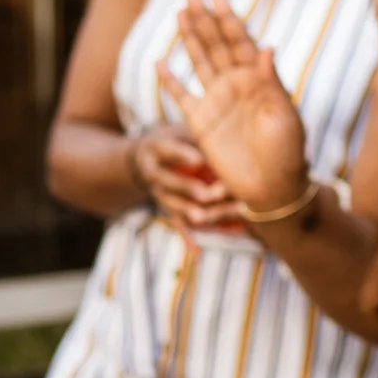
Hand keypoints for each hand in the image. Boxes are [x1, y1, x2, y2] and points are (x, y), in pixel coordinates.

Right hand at [128, 125, 242, 231]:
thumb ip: (200, 139)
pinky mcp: (168, 209)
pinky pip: (180, 223)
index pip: (168, 151)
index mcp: (157, 149)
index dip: (182, 155)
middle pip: (167, 182)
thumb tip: (230, 142)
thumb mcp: (183, 132)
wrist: (146, 160)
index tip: (199, 161)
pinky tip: (207, 245)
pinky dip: (194, 234)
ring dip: (191, 213)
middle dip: (188, 189)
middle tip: (211, 195)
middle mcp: (154, 174)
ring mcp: (159, 194)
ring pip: (173, 206)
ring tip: (206, 218)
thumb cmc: (177, 140)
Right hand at [158, 0, 309, 216]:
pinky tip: (160, 61)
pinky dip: (170, 80)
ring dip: (190, 37)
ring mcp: (217, 102)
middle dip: (205, 18)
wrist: (273, 188)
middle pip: (217, 44)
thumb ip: (271, 82)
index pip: (241, 42)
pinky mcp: (200, 122)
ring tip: (180, 12)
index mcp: (258, 80)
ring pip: (200, 61)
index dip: (229, 19)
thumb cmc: (287, 153)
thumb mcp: (284, 116)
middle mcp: (236, 85)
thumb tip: (267, 46)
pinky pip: (181, 96)